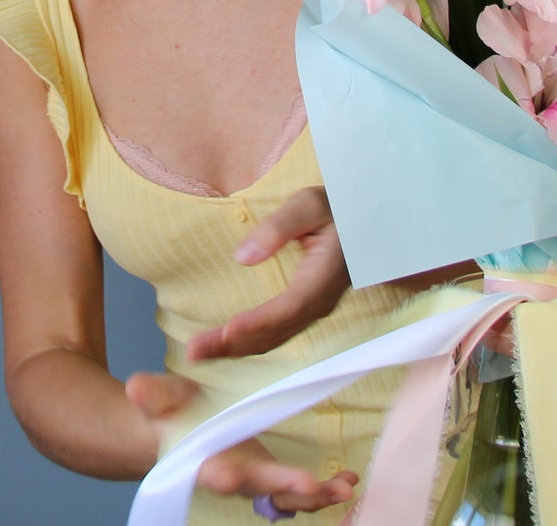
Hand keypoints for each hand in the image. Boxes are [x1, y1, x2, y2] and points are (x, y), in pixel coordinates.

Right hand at [126, 373, 356, 513]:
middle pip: (259, 487)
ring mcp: (256, 480)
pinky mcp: (274, 477)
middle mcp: (233, 476)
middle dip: (285, 487)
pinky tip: (349, 479)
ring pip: (287, 497)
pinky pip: (302, 490)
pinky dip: (326, 489)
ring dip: (316, 496)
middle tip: (311, 485)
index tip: (230, 477)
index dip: (223, 476)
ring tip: (344, 487)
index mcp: (203, 459)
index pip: (212, 471)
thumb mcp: (162, 398)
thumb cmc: (173, 414)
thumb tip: (134, 386)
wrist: (185, 430)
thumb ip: (152, 396)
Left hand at [184, 186, 349, 360]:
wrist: (362, 219)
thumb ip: (278, 227)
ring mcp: (315, 309)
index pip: (290, 307)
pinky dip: (248, 343)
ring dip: (236, 349)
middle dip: (234, 345)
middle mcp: (322, 300)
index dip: (258, 323)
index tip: (226, 332)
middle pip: (277, 331)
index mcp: (326, 273)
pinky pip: (276, 333)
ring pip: (275, 338)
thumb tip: (242, 258)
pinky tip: (224, 344)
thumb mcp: (308, 204)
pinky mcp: (305, 310)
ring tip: (198, 353)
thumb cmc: (334, 206)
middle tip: (194, 351)